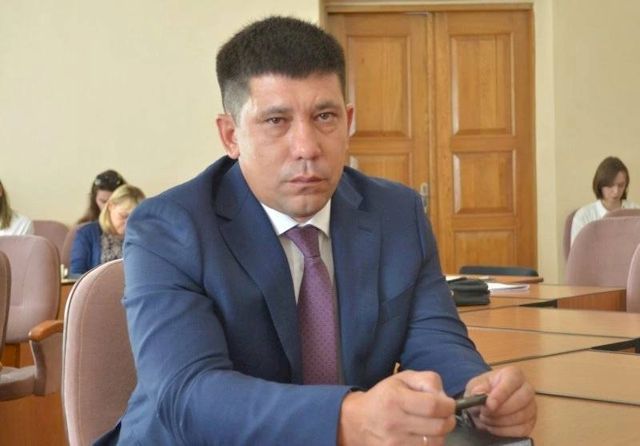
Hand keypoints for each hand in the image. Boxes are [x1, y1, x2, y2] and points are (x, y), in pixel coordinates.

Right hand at [338, 370, 455, 445]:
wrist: (357, 421)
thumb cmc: (384, 396)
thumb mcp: (402, 379)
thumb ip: (427, 380)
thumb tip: (444, 398)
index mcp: (395, 398)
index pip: (433, 406)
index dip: (449, 406)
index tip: (449, 405)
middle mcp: (394, 422)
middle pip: (438, 427)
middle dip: (448, 420)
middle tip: (445, 416)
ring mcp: (394, 443)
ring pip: (435, 443)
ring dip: (440, 434)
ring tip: (433, 425)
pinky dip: (430, 444)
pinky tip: (424, 436)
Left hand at [464, 366, 535, 436]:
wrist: (485, 404)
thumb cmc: (483, 391)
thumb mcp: (475, 386)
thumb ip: (477, 388)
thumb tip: (480, 393)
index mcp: (513, 374)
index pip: (513, 380)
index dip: (501, 393)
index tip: (489, 404)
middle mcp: (526, 389)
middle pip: (521, 399)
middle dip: (500, 410)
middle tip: (484, 413)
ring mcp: (531, 407)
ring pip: (521, 416)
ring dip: (500, 421)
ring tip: (486, 419)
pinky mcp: (530, 423)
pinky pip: (522, 430)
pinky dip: (504, 431)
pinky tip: (494, 427)